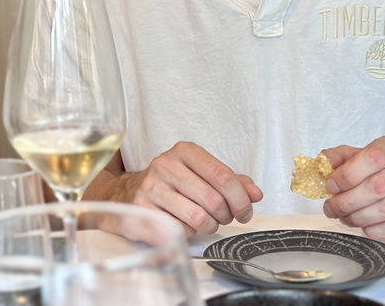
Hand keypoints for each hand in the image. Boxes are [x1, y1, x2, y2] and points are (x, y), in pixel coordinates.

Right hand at [124, 141, 262, 236]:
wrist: (129, 192)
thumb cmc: (173, 184)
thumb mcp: (202, 174)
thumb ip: (232, 182)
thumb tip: (255, 194)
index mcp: (185, 151)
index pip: (223, 176)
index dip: (241, 199)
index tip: (244, 212)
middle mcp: (165, 165)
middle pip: (213, 200)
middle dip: (225, 216)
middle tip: (221, 217)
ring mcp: (151, 187)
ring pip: (198, 218)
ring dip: (208, 226)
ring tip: (203, 221)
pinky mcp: (141, 210)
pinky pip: (179, 231)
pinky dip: (187, 233)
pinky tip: (182, 224)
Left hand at [322, 137, 384, 238]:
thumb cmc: (383, 169)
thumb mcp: (360, 156)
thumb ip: (338, 157)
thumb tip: (321, 164)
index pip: (372, 158)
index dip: (348, 174)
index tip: (330, 186)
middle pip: (378, 186)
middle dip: (348, 201)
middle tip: (331, 208)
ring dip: (359, 217)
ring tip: (345, 218)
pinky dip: (375, 230)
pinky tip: (364, 227)